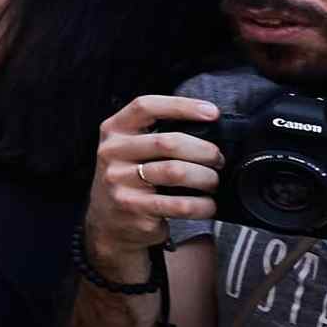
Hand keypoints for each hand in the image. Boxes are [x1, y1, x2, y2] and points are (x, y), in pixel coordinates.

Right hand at [90, 93, 226, 286]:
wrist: (109, 220)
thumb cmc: (130, 178)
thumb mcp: (131, 149)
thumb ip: (156, 135)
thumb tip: (207, 128)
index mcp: (114, 130)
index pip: (145, 106)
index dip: (181, 106)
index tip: (212, 112)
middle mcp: (112, 152)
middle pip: (167, 142)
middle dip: (204, 151)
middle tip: (218, 160)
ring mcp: (119, 180)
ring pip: (175, 172)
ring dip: (206, 178)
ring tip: (213, 183)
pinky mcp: (132, 207)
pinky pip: (178, 204)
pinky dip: (202, 205)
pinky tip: (207, 205)